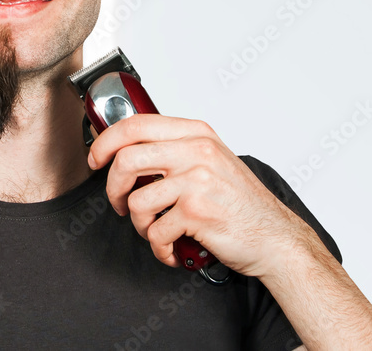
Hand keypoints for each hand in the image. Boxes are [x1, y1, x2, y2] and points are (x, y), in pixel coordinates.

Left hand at [87, 113, 309, 277]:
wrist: (275, 237)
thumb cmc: (241, 202)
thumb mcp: (211, 159)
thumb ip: (174, 149)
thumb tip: (125, 150)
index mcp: (196, 134)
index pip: (136, 124)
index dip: (106, 142)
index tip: (96, 159)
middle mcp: (196, 152)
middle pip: (126, 159)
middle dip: (112, 187)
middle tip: (119, 202)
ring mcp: (197, 181)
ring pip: (137, 200)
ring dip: (139, 224)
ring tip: (154, 230)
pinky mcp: (197, 213)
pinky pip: (156, 232)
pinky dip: (159, 248)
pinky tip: (172, 248)